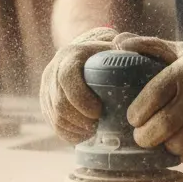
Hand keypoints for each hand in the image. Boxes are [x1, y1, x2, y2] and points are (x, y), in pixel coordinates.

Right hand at [39, 27, 116, 142]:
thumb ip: (127, 48)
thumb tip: (135, 57)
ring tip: (95, 131)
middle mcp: (53, 70)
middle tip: (99, 125)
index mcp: (70, 55)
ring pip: (56, 118)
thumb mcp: (115, 47)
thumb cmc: (108, 52)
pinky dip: (70, 134)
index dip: (81, 98)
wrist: (86, 54)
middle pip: (60, 103)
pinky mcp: (46, 103)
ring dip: (76, 129)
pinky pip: (54, 125)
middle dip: (81, 120)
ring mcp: (47, 88)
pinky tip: (86, 134)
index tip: (99, 111)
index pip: (67, 77)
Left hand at [117, 35, 182, 167]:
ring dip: (167, 145)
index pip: (152, 96)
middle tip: (143, 134)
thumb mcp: (179, 50)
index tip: (134, 117)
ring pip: (176, 145)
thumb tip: (117, 43)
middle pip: (161, 126)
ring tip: (167, 136)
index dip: (137, 112)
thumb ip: (148, 46)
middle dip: (144, 136)